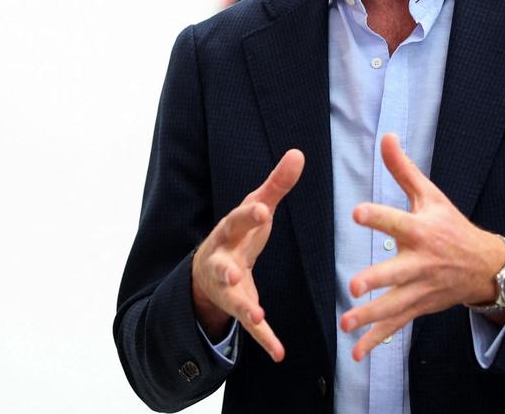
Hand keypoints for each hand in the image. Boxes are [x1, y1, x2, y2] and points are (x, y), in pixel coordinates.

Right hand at [191, 149, 304, 361]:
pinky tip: (279, 353)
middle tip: (233, 270)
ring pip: (233, 299)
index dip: (248, 216)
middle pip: (221, 263)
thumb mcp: (255, 207)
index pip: (237, 221)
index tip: (263, 208)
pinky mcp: (238, 308)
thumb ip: (277, 184)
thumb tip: (298, 153)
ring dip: (244, 308)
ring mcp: (226, 288)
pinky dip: (264, 340)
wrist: (206, 272)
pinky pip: (250, 328)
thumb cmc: (238, 233)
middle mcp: (221, 260)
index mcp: (229, 232)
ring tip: (256, 316)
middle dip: (226, 267)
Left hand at [340, 133, 504, 360]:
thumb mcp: (431, 195)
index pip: (396, 221)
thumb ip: (403, 169)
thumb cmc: (451, 225)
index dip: (377, 216)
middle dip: (377, 281)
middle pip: (397, 273)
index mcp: (421, 231)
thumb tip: (386, 135)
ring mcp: (420, 289)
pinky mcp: (418, 308)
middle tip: (354, 286)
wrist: (485, 266)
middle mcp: (421, 263)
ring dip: (371, 317)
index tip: (357, 213)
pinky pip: (396, 327)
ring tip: (346, 323)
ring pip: (394, 306)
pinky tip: (356, 353)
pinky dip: (376, 341)